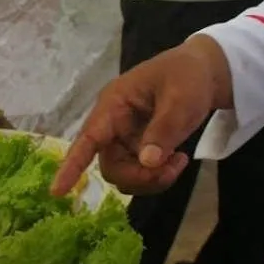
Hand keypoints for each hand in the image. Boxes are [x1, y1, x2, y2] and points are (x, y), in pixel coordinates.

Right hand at [50, 35, 231, 196]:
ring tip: (179, 163)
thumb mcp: (181, 100)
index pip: (89, 137)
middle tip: (170, 170)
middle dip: (138, 176)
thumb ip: (163, 130)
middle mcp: (113, 123)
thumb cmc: (187, 76)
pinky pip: (139, 173)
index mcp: (114, 104)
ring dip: (150, 179)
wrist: (205, 72)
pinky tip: (178, 161)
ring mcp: (125, 137)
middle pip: (110, 165)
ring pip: (125, 174)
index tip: (58, 191)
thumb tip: (147, 162)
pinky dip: (157, 176)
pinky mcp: (138, 147)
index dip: (72, 165)